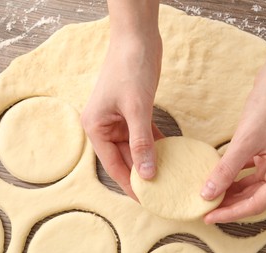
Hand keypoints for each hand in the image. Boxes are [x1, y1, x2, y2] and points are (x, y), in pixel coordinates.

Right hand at [81, 33, 162, 197]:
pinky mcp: (135, 111)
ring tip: (167, 177)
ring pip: (136, 147)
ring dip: (151, 159)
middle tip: (161, 191)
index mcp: (96, 127)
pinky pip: (145, 134)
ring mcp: (120, 118)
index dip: (129, 183)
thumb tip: (147, 174)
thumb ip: (141, 143)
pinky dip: (156, 143)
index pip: (113, 164)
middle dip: (142, 173)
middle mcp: (106, 126)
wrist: (137, 40)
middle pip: (125, 157)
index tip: (145, 200)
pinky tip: (169, 154)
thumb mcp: (136, 109)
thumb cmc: (130, 70)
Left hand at [201, 71, 265, 223]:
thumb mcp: (244, 142)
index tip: (208, 217)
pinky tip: (221, 177)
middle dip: (230, 203)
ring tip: (210, 196)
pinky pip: (252, 172)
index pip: (256, 204)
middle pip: (255, 197)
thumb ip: (226, 170)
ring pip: (252, 186)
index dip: (230, 213)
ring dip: (232, 191)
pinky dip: (237, 176)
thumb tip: (207, 193)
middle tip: (206, 208)